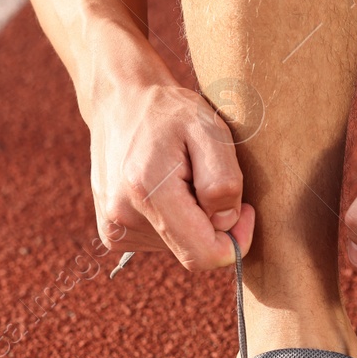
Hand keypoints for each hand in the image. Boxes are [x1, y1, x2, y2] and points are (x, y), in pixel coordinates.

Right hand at [90, 75, 254, 270]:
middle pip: (193, 252)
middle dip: (212, 224)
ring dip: (191, 219)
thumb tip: (224, 223)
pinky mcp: (111, 232)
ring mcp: (113, 227)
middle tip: (206, 180)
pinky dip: (172, 221)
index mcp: (148, 190)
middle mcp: (122, 216)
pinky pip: (160, 242)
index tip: (244, 210)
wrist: (121, 102)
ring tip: (179, 178)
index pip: (204, 255)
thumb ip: (224, 179)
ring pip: (178, 247)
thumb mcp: (210, 130)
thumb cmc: (170, 113)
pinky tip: (163, 189)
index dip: (236, 241)